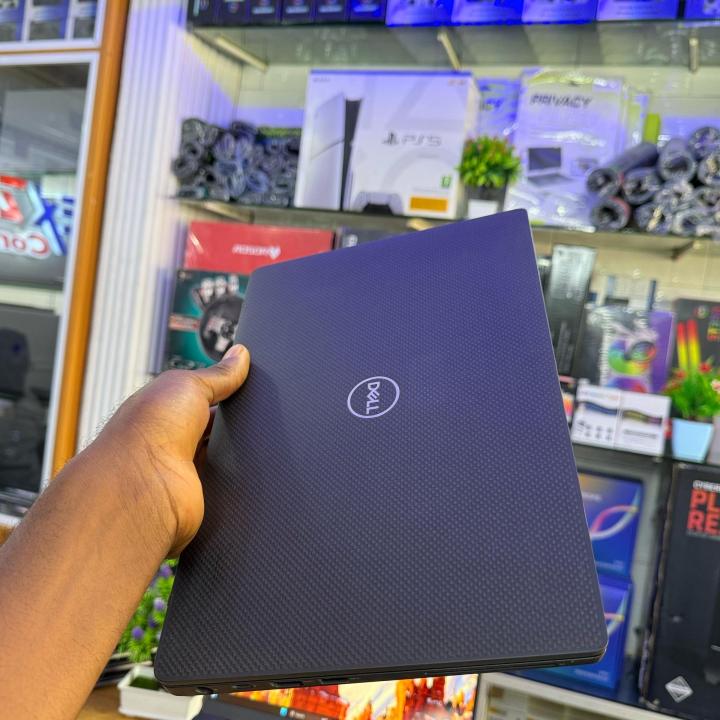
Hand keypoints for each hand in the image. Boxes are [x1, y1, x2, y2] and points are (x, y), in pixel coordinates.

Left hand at [86, 344, 249, 555]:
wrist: (141, 487)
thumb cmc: (147, 431)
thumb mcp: (187, 385)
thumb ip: (218, 374)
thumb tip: (240, 355)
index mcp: (164, 411)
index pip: (204, 398)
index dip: (227, 391)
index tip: (250, 385)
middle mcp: (172, 441)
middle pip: (216, 429)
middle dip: (235, 423)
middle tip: (254, 415)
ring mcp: (185, 471)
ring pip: (225, 457)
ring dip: (238, 451)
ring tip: (253, 441)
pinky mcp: (200, 497)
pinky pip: (229, 485)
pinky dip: (240, 478)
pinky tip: (248, 469)